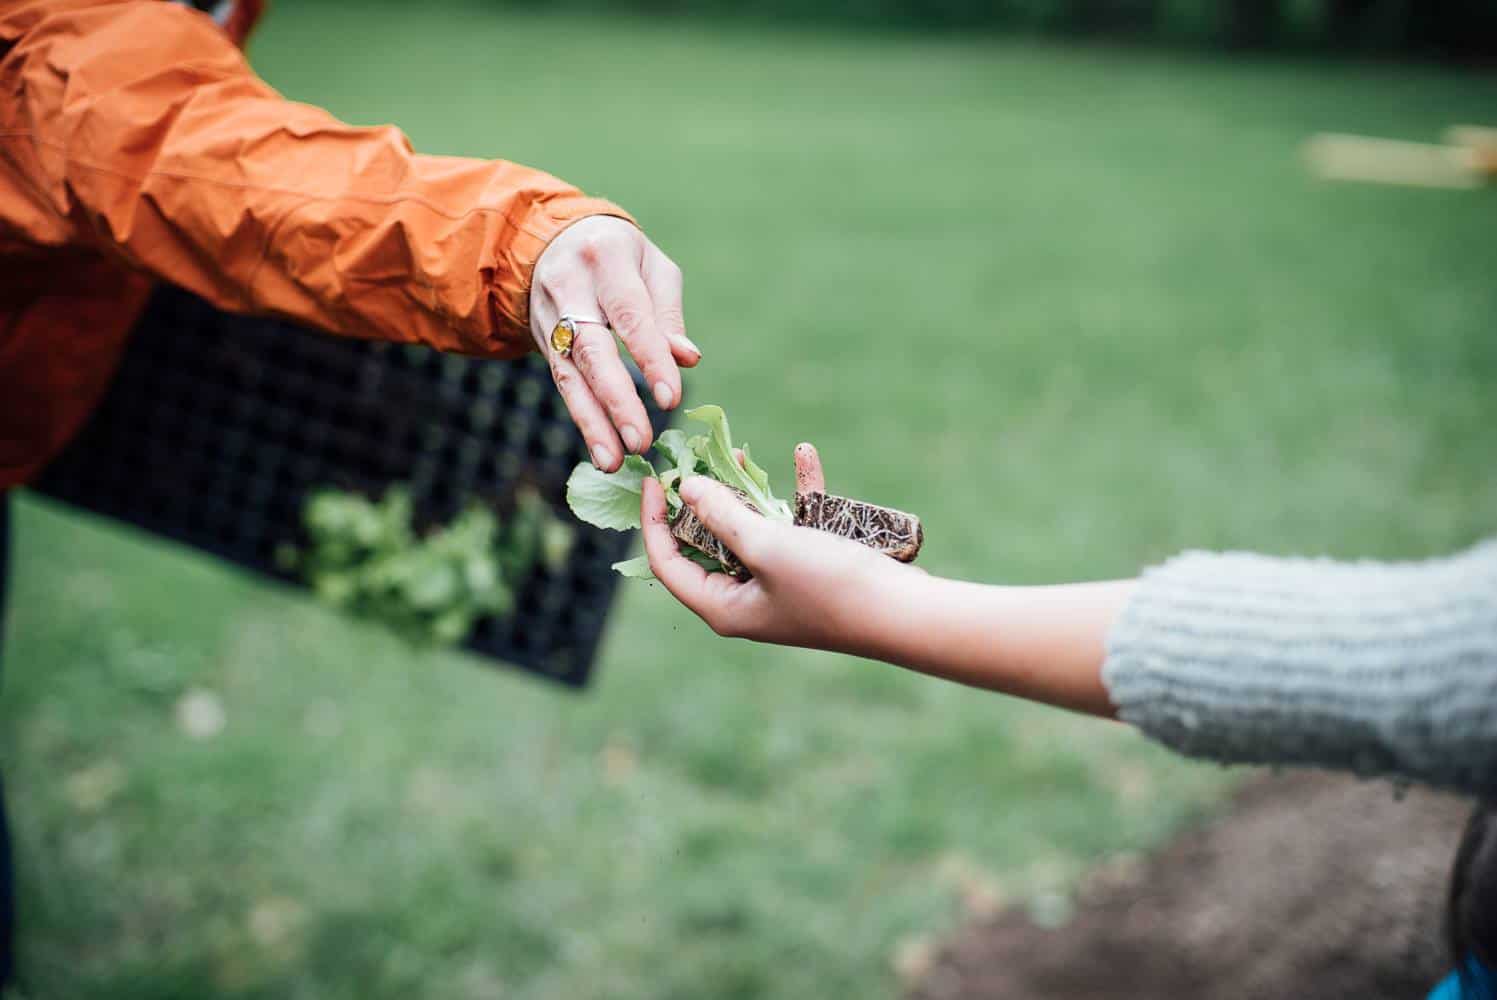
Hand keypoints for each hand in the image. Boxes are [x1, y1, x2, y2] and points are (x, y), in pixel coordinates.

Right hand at [530, 216, 700, 471]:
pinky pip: (563, 385)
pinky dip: (584, 420)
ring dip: (592, 422)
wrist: (552, 239)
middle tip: (640, 441)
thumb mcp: (651, 266)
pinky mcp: (542, 342)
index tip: (670, 399)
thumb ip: (667, 313)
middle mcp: (570, 288)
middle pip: (592, 350)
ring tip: (613, 462)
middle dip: (616, 399)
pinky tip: (601, 451)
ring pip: (570, 375)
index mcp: (606, 259)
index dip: (649, 358)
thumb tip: (687, 360)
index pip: (630, 315)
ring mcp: (549, 317)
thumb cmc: (619, 255)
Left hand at [640, 444, 921, 652]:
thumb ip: (723, 515)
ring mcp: (781, 583)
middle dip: (702, 499)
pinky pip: (794, 526)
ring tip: (740, 453)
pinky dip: (797, 494)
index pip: (668, 562)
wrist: (903, 613)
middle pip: (707, 543)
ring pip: (750, 530)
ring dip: (746, 492)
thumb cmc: (828, 586)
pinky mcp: (813, 567)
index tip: (657, 478)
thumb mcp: (767, 546)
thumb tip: (686, 489)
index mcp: (723, 607)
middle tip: (697, 458)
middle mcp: (746, 599)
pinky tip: (804, 455)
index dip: (654, 521)